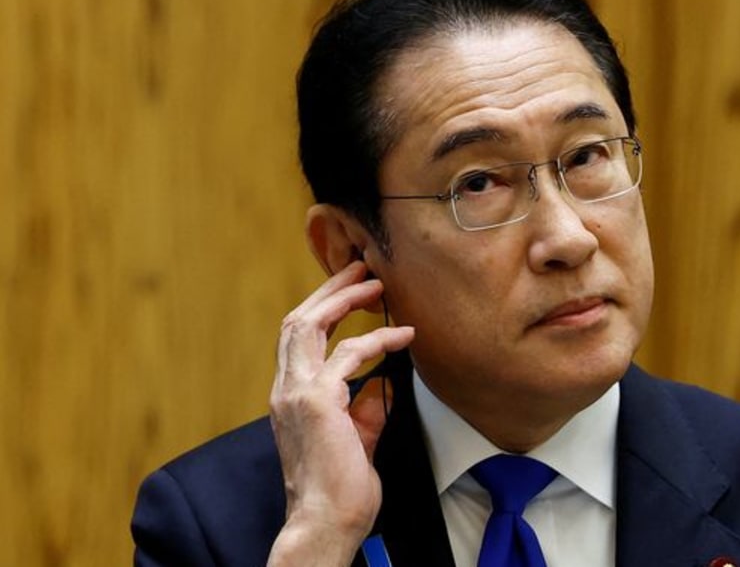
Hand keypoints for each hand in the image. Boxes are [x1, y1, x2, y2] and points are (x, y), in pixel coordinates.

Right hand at [266, 261, 413, 565]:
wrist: (327, 521)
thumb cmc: (340, 488)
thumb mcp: (356, 437)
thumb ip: (365, 408)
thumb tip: (382, 384)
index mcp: (290, 396)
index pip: (298, 338)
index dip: (323, 308)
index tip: (353, 290)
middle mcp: (286, 389)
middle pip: (297, 320)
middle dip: (329, 289)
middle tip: (360, 268)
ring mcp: (296, 393)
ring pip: (307, 324)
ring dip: (343, 298)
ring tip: (375, 284)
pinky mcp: (317, 401)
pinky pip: (348, 354)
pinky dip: (377, 339)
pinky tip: (403, 336)